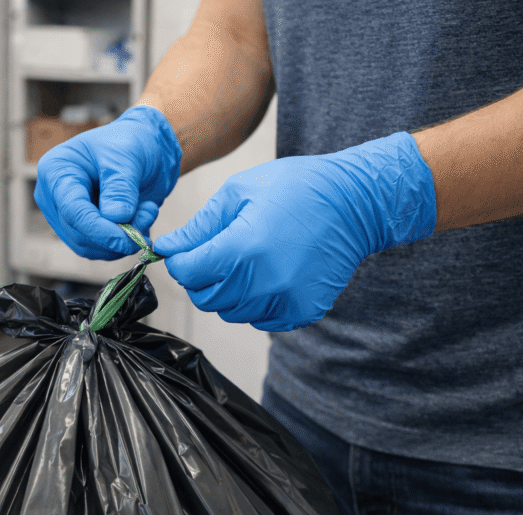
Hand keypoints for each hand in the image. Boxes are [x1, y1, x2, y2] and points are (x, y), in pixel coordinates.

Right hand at [34, 106, 181, 259]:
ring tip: (147, 213)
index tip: (128, 238)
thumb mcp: (128, 156)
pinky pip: (100, 250)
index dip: (99, 229)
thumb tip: (115, 218)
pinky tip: (141, 220)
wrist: (146, 148)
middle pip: (78, 233)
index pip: (72, 210)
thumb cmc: (131, 142)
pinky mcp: (83, 230)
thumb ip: (120, 187)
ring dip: (122, 240)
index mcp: (56, 171)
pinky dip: (123, 242)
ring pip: (89, 248)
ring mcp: (67, 216)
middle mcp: (55, 197)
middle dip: (115, 236)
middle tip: (147, 219)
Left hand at [152, 132, 437, 330]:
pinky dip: (255, 301)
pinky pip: (258, 319)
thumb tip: (166, 249)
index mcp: (244, 248)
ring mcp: (285, 301)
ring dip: (228, 291)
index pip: (188, 272)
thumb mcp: (239, 193)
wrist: (356, 203)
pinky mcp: (301, 313)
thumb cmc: (297, 188)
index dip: (179, 261)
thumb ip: (199, 228)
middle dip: (201, 277)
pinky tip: (269, 274)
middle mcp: (265, 282)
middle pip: (205, 297)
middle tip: (217, 252)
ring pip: (230, 311)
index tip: (183, 251)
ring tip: (248, 260)